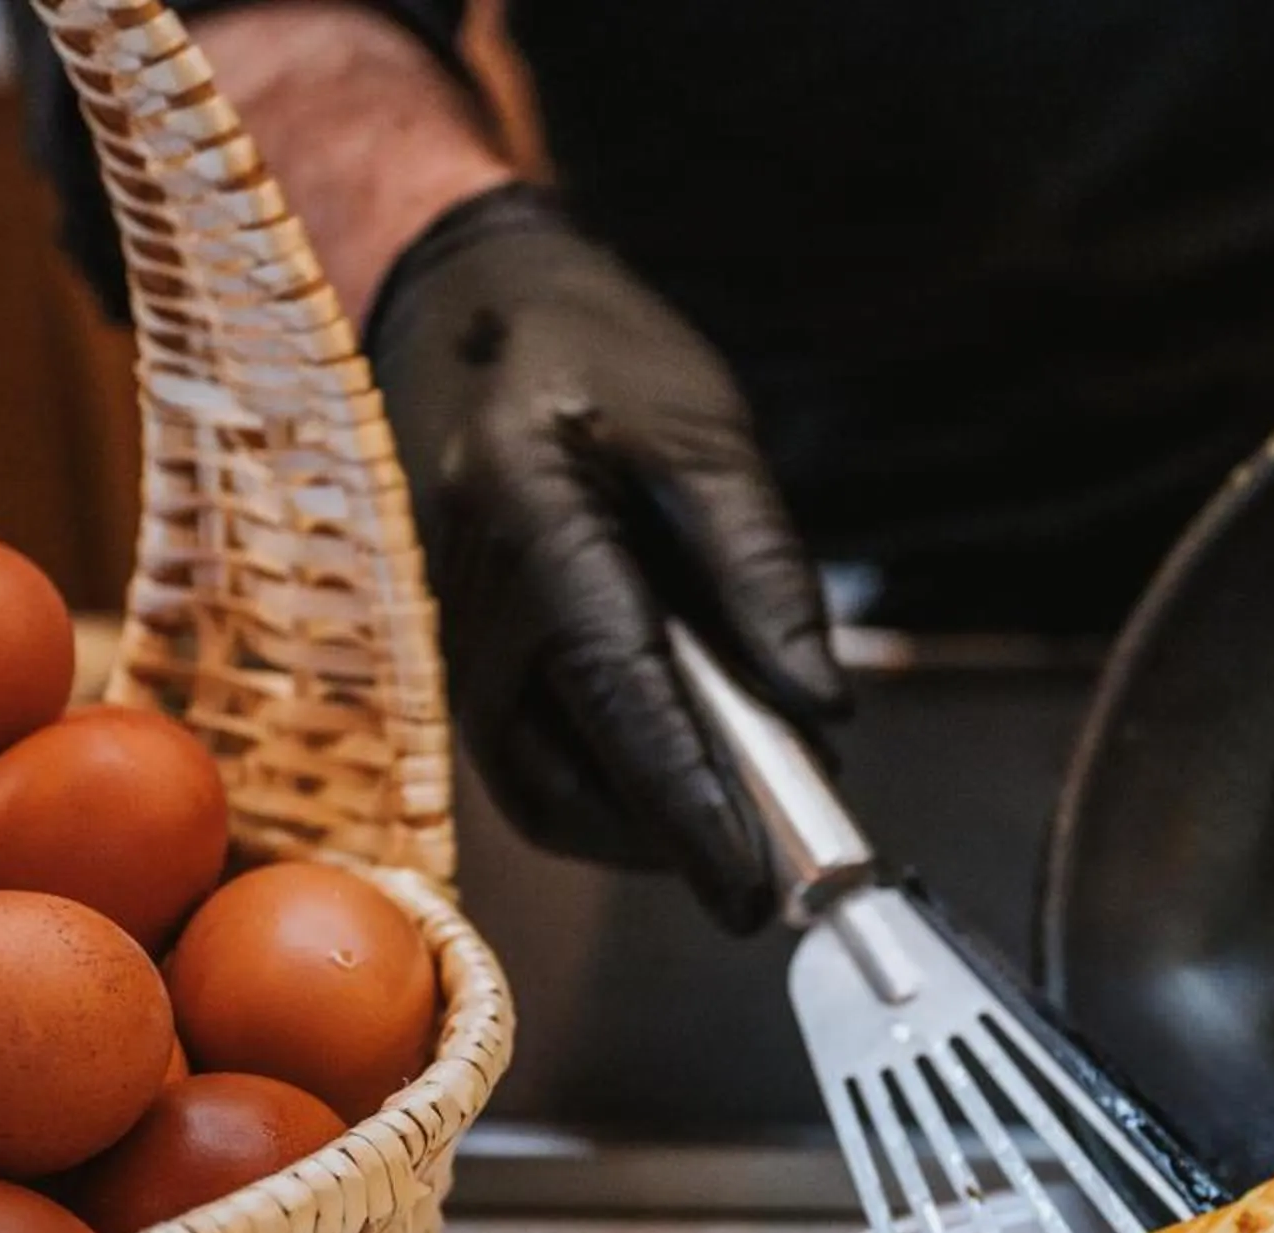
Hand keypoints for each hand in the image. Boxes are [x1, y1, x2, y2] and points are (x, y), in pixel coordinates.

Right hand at [366, 185, 844, 931]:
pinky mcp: (463, 662)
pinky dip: (615, 789)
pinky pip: (533, 761)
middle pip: (570, 782)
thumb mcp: (704, 427)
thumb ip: (762, 569)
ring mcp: (454, 643)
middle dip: (679, 841)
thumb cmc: (586, 349)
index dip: (696, 811)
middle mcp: (472, 604)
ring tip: (753, 814)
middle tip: (784, 859)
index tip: (757, 889)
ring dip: (648, 827)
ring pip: (546, 791)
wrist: (456, 304)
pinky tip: (694, 772)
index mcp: (533, 526)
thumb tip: (819, 709)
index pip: (625, 704)